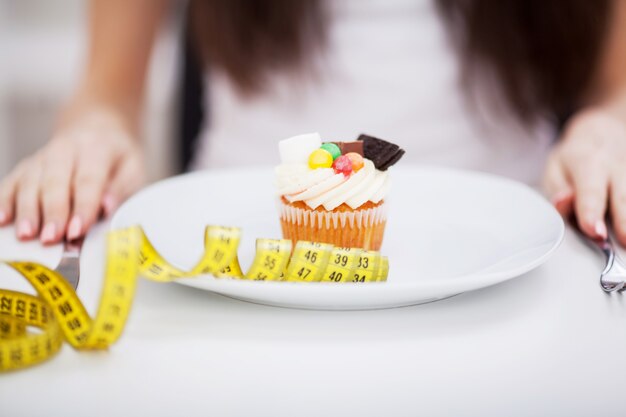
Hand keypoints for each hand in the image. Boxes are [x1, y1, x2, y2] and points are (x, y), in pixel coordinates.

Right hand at [0, 105, 144, 243]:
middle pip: (55, 181)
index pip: (88, 180)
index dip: (82, 207)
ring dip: (26, 210)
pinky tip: (1, 220)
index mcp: (95, 149)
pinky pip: (12, 182)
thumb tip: (107, 207)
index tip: (77, 231)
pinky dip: (4, 201)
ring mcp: (42, 157)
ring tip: (26, 235)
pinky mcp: (27, 167)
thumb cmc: (117, 157)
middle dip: (52, 212)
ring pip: (30, 182)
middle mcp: (64, 150)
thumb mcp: (132, 168)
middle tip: (50, 239)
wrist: (96, 129)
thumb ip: (121, 189)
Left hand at [544, 107, 625, 242]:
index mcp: (588, 162)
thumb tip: (563, 203)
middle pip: (623, 196)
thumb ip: (559, 190)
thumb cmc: (576, 157)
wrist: (605, 131)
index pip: (590, 190)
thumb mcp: (556, 168)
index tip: (595, 231)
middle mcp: (617, 165)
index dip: (591, 211)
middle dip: (624, 221)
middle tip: (624, 242)